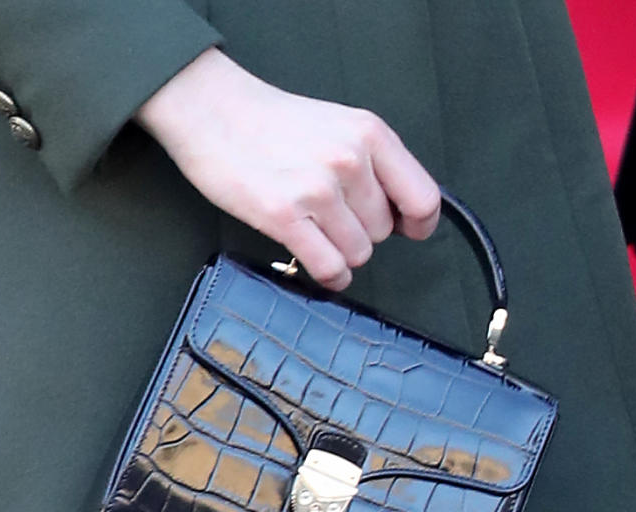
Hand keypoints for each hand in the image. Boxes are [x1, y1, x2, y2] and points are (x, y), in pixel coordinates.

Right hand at [135, 47, 440, 290]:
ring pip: (358, 253)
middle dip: (362, 231)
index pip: (423, 198)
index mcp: (370, 134)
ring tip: (317, 232)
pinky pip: (329, 267)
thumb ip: (375, 163)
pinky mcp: (284, 215)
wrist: (212, 111)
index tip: (408, 230)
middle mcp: (348, 160)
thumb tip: (403, 213)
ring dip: (341, 252)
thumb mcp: (339, 125)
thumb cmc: (271, 122)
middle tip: (332, 216)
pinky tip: (319, 263)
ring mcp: (317, 190)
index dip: (419, 223)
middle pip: (384, 231)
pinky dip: (329, 275)